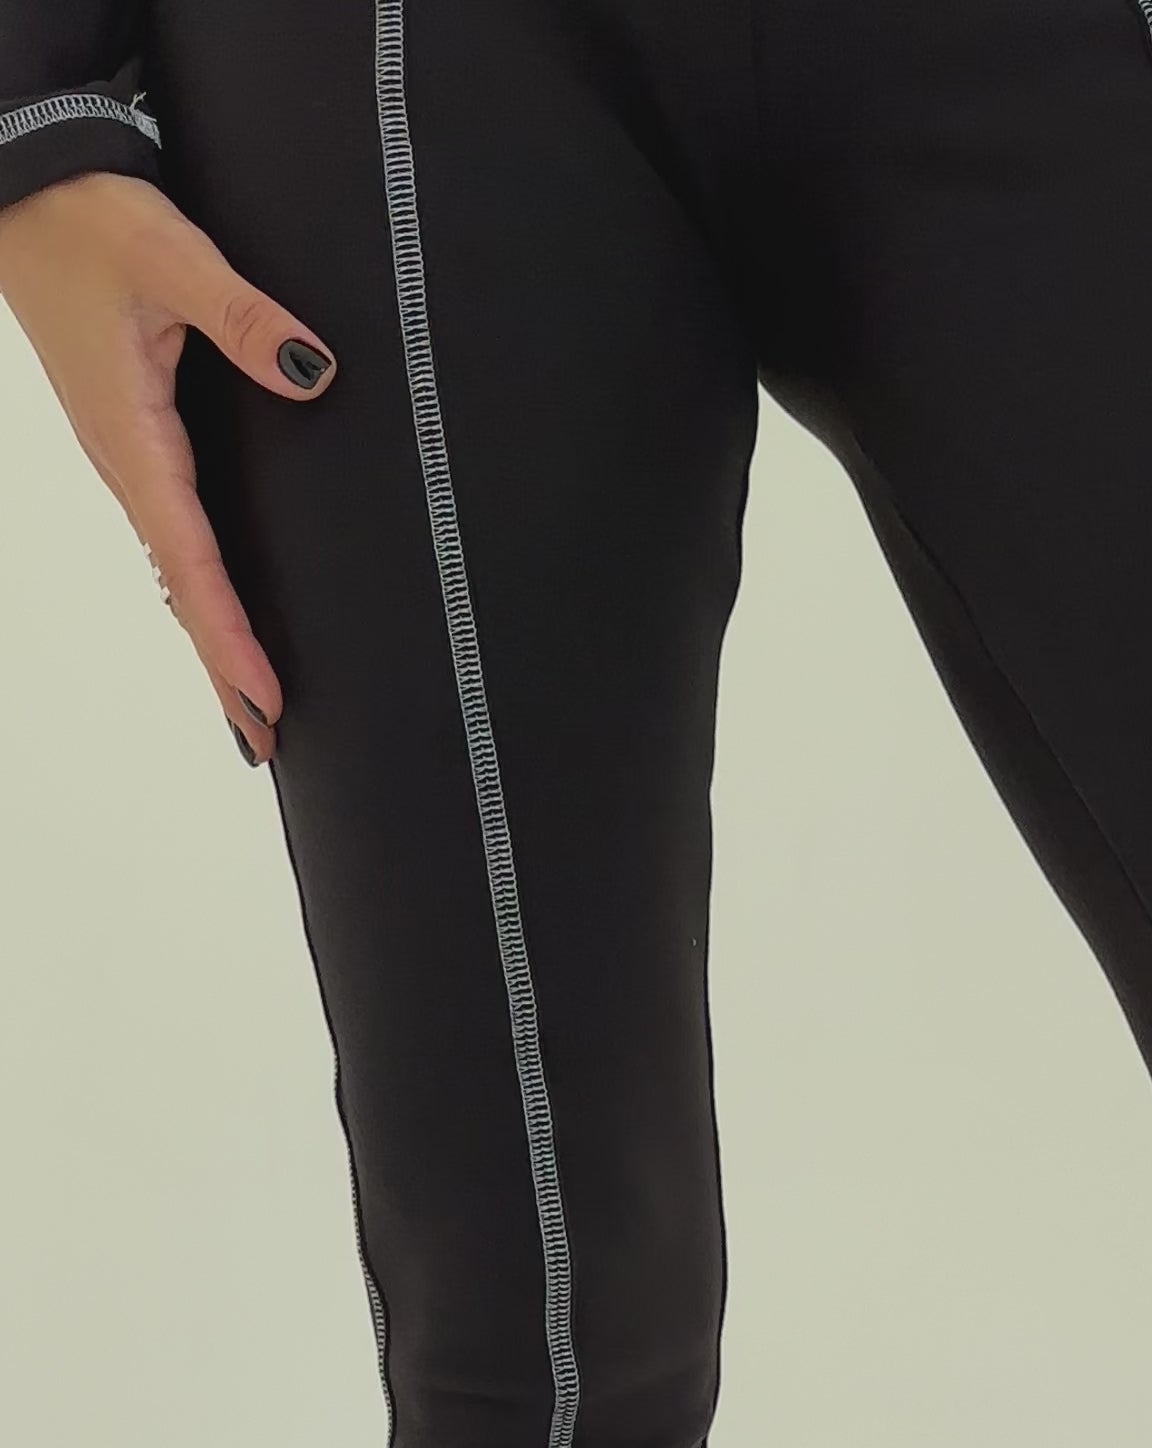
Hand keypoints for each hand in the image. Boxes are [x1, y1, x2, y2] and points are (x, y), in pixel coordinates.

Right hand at [0, 170, 335, 761]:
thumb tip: (310, 372)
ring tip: (249, 707)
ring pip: (174, 567)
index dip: (229, 634)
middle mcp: (126, 463)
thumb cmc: (88, 219)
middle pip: (181, 589)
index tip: (264, 696)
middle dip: (221, 667)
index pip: (191, 561)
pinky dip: (195, 586)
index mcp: (133, 438)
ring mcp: (125, 455)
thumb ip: (244, 317)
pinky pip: (169, 532)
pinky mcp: (130, 437)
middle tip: (265, 743)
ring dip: (211, 636)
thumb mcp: (171, 255)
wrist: (27, 187)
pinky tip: (216, 613)